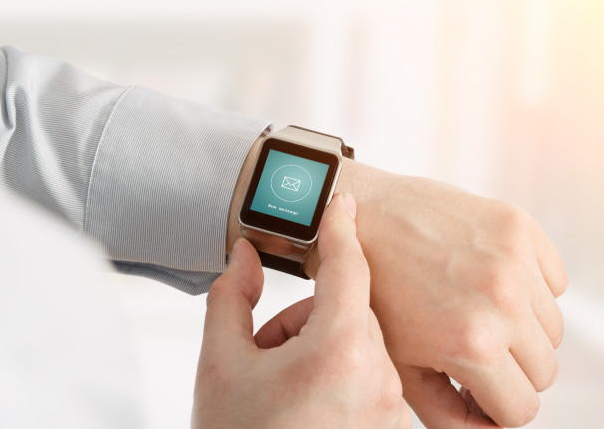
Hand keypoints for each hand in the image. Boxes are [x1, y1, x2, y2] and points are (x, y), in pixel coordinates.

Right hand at [194, 193, 411, 428]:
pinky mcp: (388, 426)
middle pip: (346, 311)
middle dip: (304, 316)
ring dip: (317, 343)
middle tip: (263, 345)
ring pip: (357, 341)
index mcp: (340, 353)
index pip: (348, 269)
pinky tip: (301, 396)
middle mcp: (378, 380)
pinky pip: (368, 372)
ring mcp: (388, 408)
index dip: (340, 230)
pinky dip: (336, 369)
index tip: (342, 202)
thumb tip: (246, 255)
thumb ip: (232, 296)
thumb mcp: (220, 363)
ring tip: (276, 380)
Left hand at [315, 159, 566, 427]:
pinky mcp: (517, 226)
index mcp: (471, 342)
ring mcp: (512, 259)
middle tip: (472, 348)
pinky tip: (486, 280)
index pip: (521, 410)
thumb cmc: (372, 291)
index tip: (472, 386)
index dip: (493, 404)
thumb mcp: (398, 364)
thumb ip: (447, 411)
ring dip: (520, 328)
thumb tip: (487, 427)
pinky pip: (553, 280)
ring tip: (474, 311)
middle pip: (544, 370)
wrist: (361, 216)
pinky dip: (529, 288)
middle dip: (509, 369)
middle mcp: (501, 300)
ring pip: (551, 327)